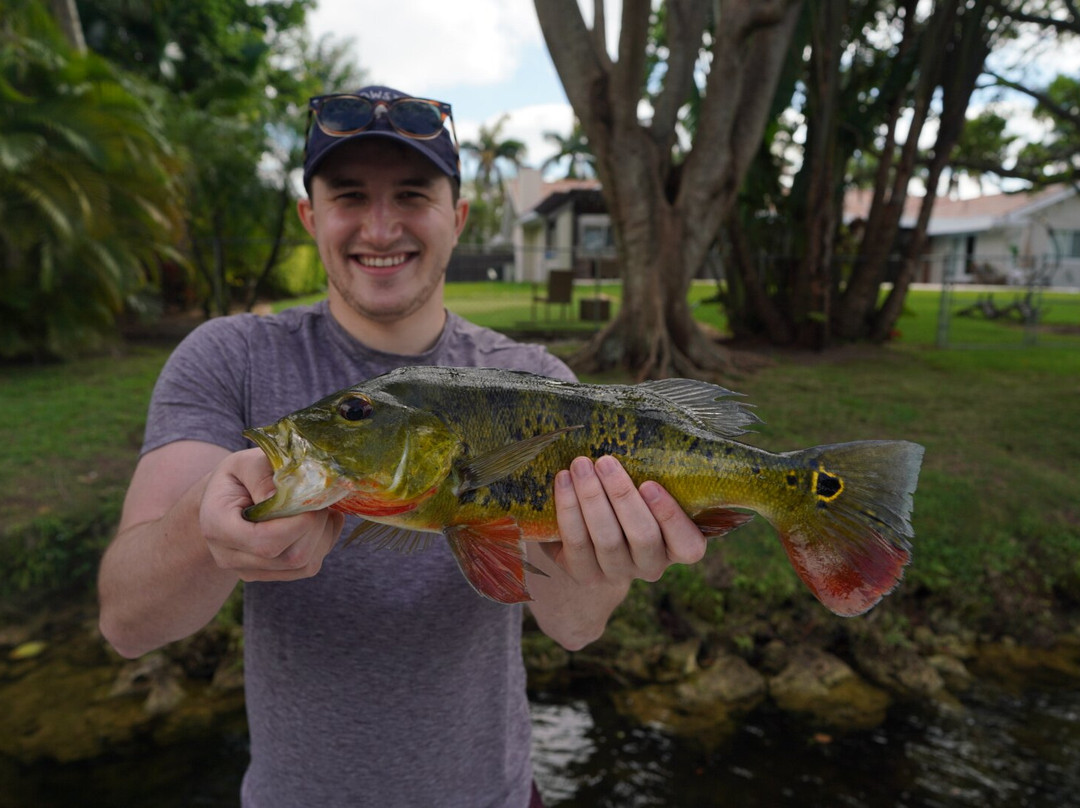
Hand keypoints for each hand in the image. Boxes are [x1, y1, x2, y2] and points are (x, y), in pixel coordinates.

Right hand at [199, 448, 344, 581]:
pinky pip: (308, 567)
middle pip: (288, 558)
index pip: (264, 542)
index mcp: (217, 527)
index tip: (312, 498)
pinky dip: (323, 543)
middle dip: (316, 527)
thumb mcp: (245, 463)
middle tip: (322, 499)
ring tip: (321, 507)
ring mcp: (250, 570)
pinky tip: (321, 521)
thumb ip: (263, 476)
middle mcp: (230, 556)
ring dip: (323, 535)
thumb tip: (291, 497)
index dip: (298, 524)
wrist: (225, 498)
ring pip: (303, 566)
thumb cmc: (236, 476)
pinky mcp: (270, 574)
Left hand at [543, 455, 706, 590]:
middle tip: (605, 461)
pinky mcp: (586, 574)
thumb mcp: (646, 495)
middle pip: (642, 537)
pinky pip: (577, 544)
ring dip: (591, 498)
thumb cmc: (628, 503)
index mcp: (677, 547)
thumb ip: (650, 478)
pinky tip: (563, 481)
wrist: (592, 538)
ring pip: (607, 540)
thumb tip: (639, 433)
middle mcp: (651, 565)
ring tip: (580, 465)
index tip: (649, 484)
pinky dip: (568, 510)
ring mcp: (618, 573)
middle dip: (621, 495)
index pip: (689, 546)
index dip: (671, 517)